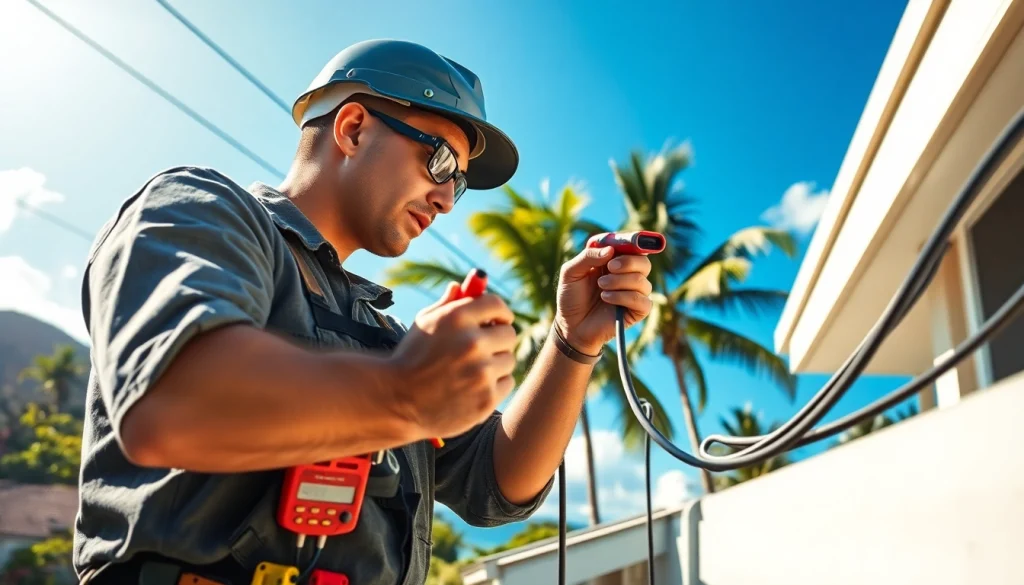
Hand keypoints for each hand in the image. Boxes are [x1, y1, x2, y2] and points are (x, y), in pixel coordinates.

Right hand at [386, 283, 517, 440]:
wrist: (395, 402)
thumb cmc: (409, 358)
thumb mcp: (423, 324)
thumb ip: (446, 304)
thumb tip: (461, 285)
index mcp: (456, 318)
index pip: (496, 305)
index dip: (500, 312)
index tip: (498, 320)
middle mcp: (472, 343)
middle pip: (509, 333)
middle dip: (498, 339)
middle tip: (484, 348)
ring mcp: (481, 373)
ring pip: (509, 360)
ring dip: (496, 363)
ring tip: (472, 370)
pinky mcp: (487, 398)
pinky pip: (507, 382)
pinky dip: (495, 385)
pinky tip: (473, 387)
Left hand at [554, 247, 653, 354]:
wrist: (570, 325)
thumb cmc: (571, 297)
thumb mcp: (571, 272)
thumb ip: (588, 257)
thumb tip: (610, 250)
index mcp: (614, 261)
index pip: (632, 246)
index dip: (633, 241)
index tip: (623, 244)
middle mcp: (627, 275)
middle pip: (644, 262)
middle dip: (628, 262)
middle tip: (610, 267)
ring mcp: (633, 293)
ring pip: (642, 281)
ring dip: (620, 281)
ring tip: (601, 287)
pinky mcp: (636, 311)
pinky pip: (642, 301)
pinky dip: (624, 297)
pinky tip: (606, 298)